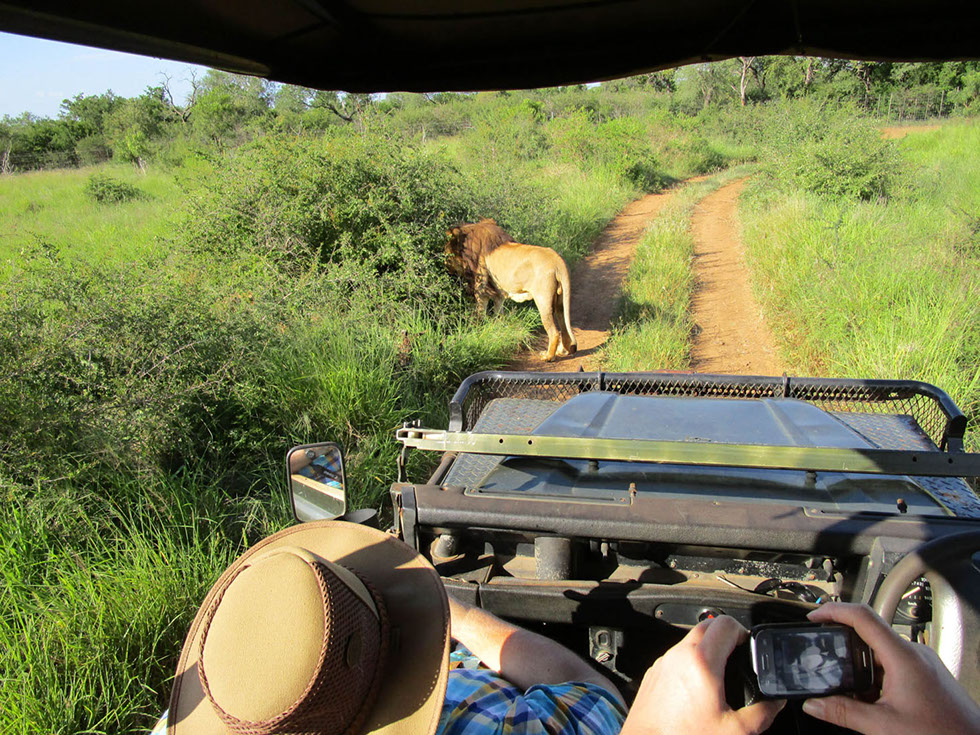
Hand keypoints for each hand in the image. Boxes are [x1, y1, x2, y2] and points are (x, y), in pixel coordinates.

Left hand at [621, 616, 783, 734]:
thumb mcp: (734, 731)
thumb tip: (774, 703)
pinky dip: (690, 662)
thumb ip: (762, 714)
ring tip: (720, 675)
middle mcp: (679, 655)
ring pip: (689, 640)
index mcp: (702, 661)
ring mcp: (664, 662)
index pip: (726, 624)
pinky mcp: (654, 673)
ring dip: (707, 648)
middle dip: (726, 637)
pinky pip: (676, 656)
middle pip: (707, 626)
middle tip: (738, 658)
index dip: (743, 631)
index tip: (749, 648)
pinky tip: (699, 687)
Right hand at [802, 603, 979, 734]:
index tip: (814, 616)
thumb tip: (815, 704)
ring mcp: (923, 663)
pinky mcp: (928, 675)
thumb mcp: (883, 726)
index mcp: (903, 657)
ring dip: (860, 662)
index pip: (862, 616)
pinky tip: (871, 698)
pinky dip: (876, 674)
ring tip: (847, 685)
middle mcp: (915, 654)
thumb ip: (844, 712)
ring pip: (881, 650)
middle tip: (822, 651)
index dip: (833, 611)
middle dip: (843, 641)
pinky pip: (894, 663)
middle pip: (869, 632)